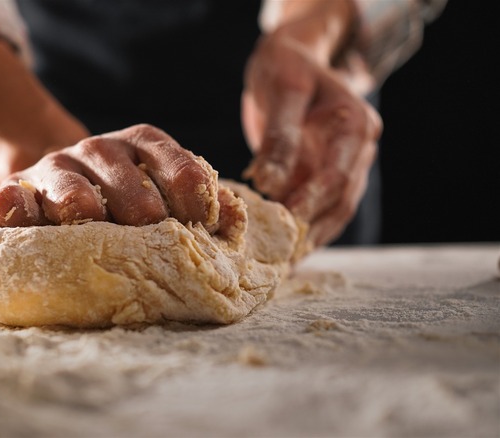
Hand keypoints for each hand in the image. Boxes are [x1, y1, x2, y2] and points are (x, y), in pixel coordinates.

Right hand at [0, 124, 219, 228]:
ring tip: (92, 226)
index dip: (191, 194)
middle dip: (140, 213)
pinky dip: (14, 204)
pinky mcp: (17, 187)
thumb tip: (232, 218)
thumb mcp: (161, 189)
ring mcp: (57, 166)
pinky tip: (16, 207)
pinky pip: (13, 195)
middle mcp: (100, 148)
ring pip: (71, 188)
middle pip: (125, 180)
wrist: (59, 187)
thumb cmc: (122, 200)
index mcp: (143, 145)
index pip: (175, 164)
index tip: (202, 225)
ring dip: (84, 208)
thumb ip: (197, 201)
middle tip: (150, 244)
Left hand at [241, 3, 381, 246]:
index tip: (287, 222)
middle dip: (312, 230)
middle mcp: (359, 150)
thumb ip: (279, 136)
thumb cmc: (286, 68)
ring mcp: (347, 165)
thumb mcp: (283, 90)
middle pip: (341, 200)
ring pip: (334, 212)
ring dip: (310, 238)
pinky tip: (283, 251)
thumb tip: (269, 182)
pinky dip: (304, 230)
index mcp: (356, 125)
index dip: (314, 200)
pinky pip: (321, 209)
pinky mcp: (328, 176)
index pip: (338, 173)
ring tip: (281, 264)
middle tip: (280, 257)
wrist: (293, 60)